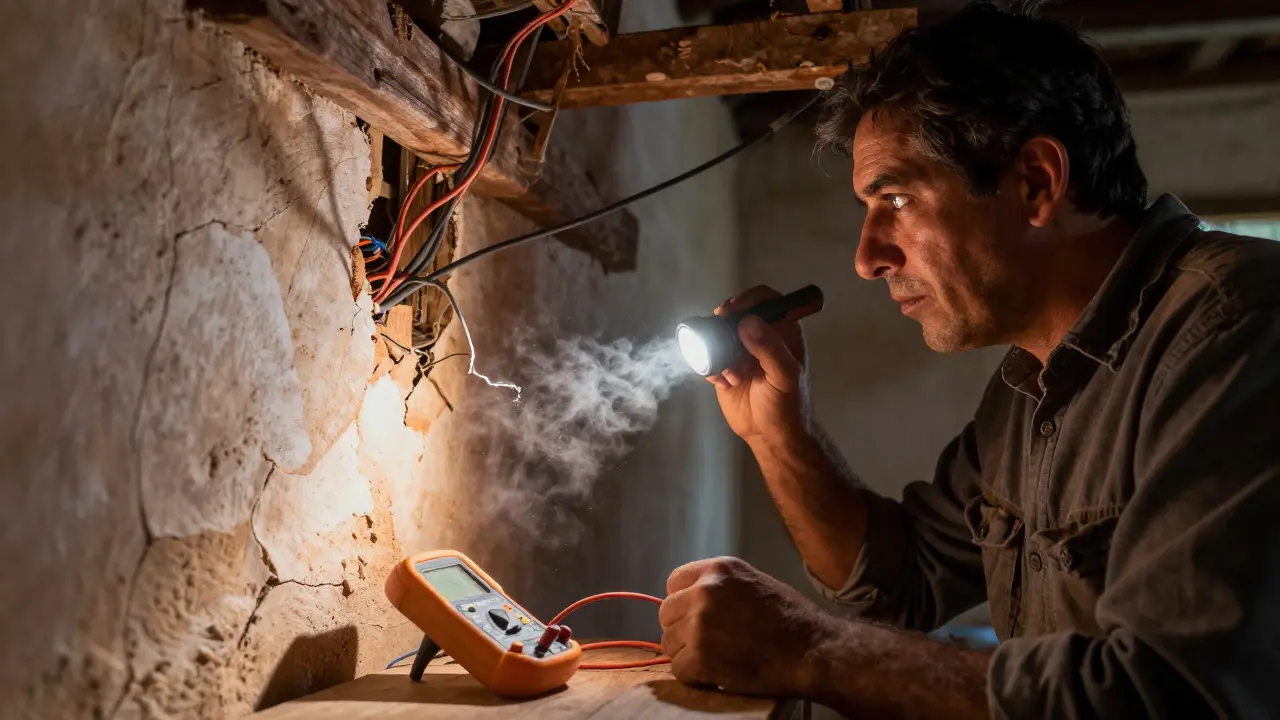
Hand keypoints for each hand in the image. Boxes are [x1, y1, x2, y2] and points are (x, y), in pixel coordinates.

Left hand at [659, 557, 839, 697]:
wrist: (813, 650)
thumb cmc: (791, 619)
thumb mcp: (753, 583)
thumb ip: (721, 588)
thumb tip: (693, 600)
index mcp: (718, 569)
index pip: (674, 583)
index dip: (683, 604)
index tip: (695, 618)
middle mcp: (704, 591)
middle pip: (667, 613)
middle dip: (681, 630)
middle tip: (706, 644)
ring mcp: (700, 624)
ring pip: (669, 643)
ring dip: (687, 655)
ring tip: (715, 660)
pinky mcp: (700, 657)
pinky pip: (679, 669)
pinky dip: (695, 678)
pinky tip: (715, 676)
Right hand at [709, 286, 808, 443]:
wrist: (770, 436)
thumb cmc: (787, 406)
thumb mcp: (784, 376)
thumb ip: (769, 348)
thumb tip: (747, 322)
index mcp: (783, 332)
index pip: (766, 301)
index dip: (748, 299)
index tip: (731, 310)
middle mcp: (761, 338)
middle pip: (738, 315)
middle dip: (726, 326)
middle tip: (718, 334)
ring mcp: (742, 352)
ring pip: (721, 336)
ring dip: (719, 351)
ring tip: (730, 374)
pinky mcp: (725, 368)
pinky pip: (711, 357)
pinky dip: (712, 368)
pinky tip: (723, 382)